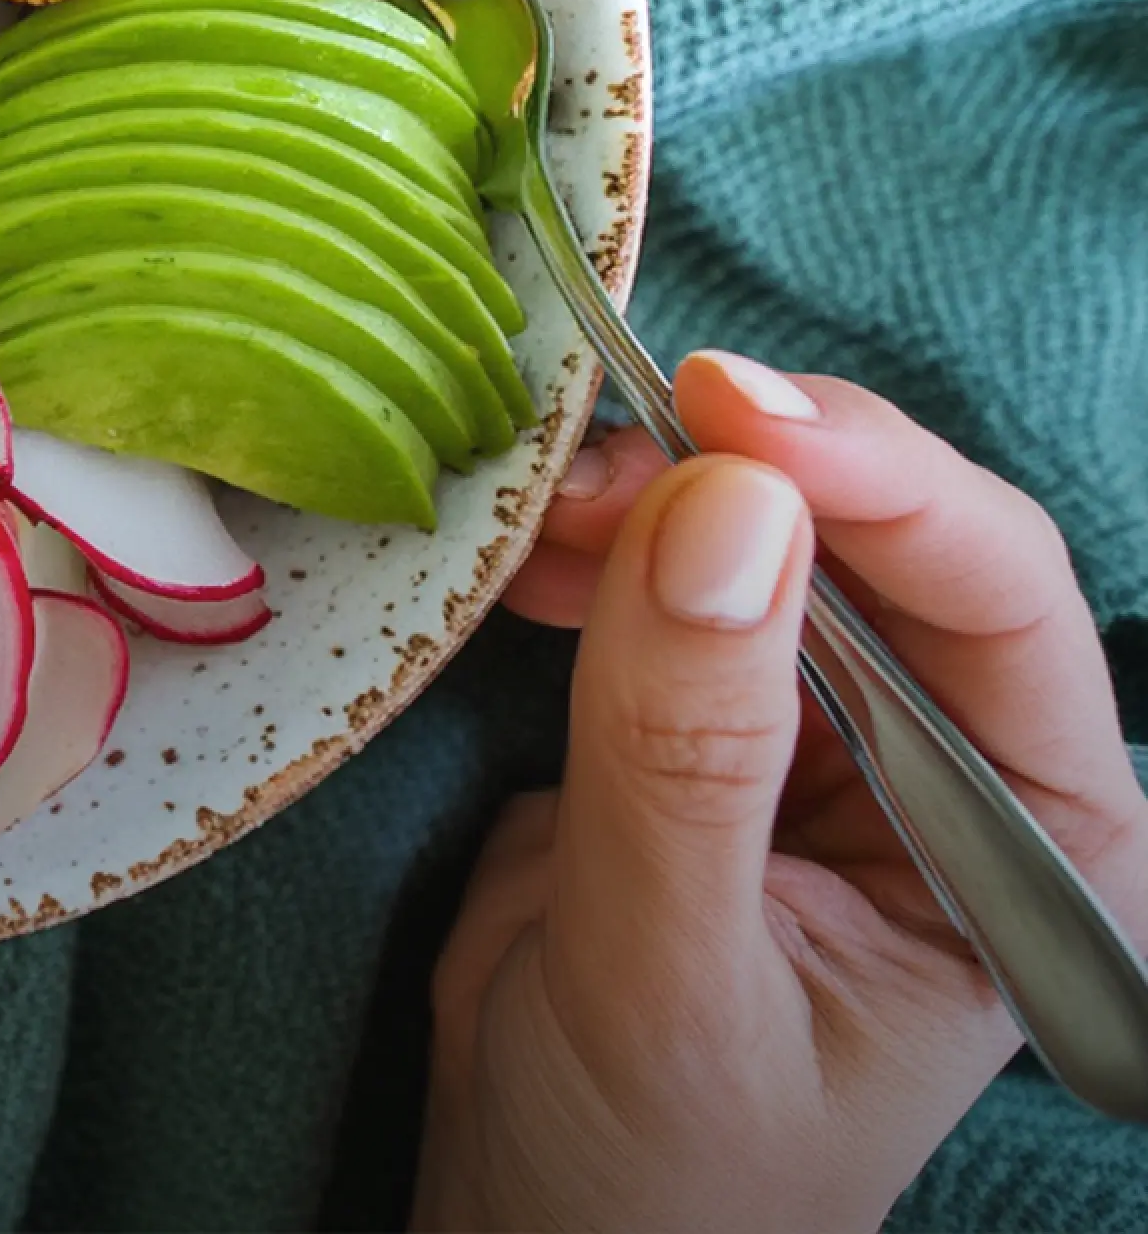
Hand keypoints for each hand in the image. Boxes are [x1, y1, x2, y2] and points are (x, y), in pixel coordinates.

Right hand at [416, 352, 1147, 1232]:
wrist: (540, 1224)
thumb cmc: (653, 1169)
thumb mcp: (668, 974)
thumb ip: (691, 753)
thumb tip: (721, 508)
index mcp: (1027, 847)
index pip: (999, 607)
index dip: (883, 485)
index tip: (733, 411)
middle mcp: (953, 766)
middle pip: (888, 537)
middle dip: (748, 473)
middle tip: (600, 451)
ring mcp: (824, 731)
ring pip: (773, 533)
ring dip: (656, 492)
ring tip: (547, 513)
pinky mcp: (702, 716)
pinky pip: (668, 575)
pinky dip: (597, 542)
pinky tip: (536, 557)